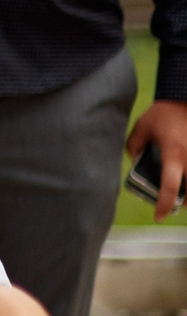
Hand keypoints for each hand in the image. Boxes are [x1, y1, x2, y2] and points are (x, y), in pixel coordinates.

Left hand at [129, 99, 186, 219]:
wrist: (185, 99)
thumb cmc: (163, 113)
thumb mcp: (141, 127)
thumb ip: (133, 145)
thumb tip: (135, 160)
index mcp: (173, 154)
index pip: (170, 186)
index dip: (165, 204)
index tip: (158, 216)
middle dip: (184, 204)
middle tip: (173, 207)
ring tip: (183, 198)